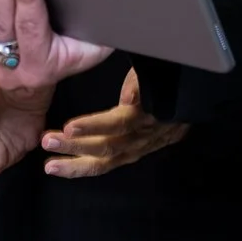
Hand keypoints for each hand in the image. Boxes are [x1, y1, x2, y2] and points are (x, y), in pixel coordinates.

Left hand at [39, 70, 189, 179]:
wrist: (193, 96)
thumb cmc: (169, 79)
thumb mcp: (156, 73)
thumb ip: (139, 83)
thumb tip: (128, 99)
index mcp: (146, 115)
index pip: (118, 124)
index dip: (94, 127)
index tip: (70, 126)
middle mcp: (142, 137)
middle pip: (107, 147)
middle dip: (75, 147)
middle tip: (48, 141)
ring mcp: (140, 148)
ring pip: (107, 162)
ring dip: (77, 165)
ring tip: (50, 166)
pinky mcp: (137, 152)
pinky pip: (111, 164)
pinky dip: (88, 167)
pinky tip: (67, 167)